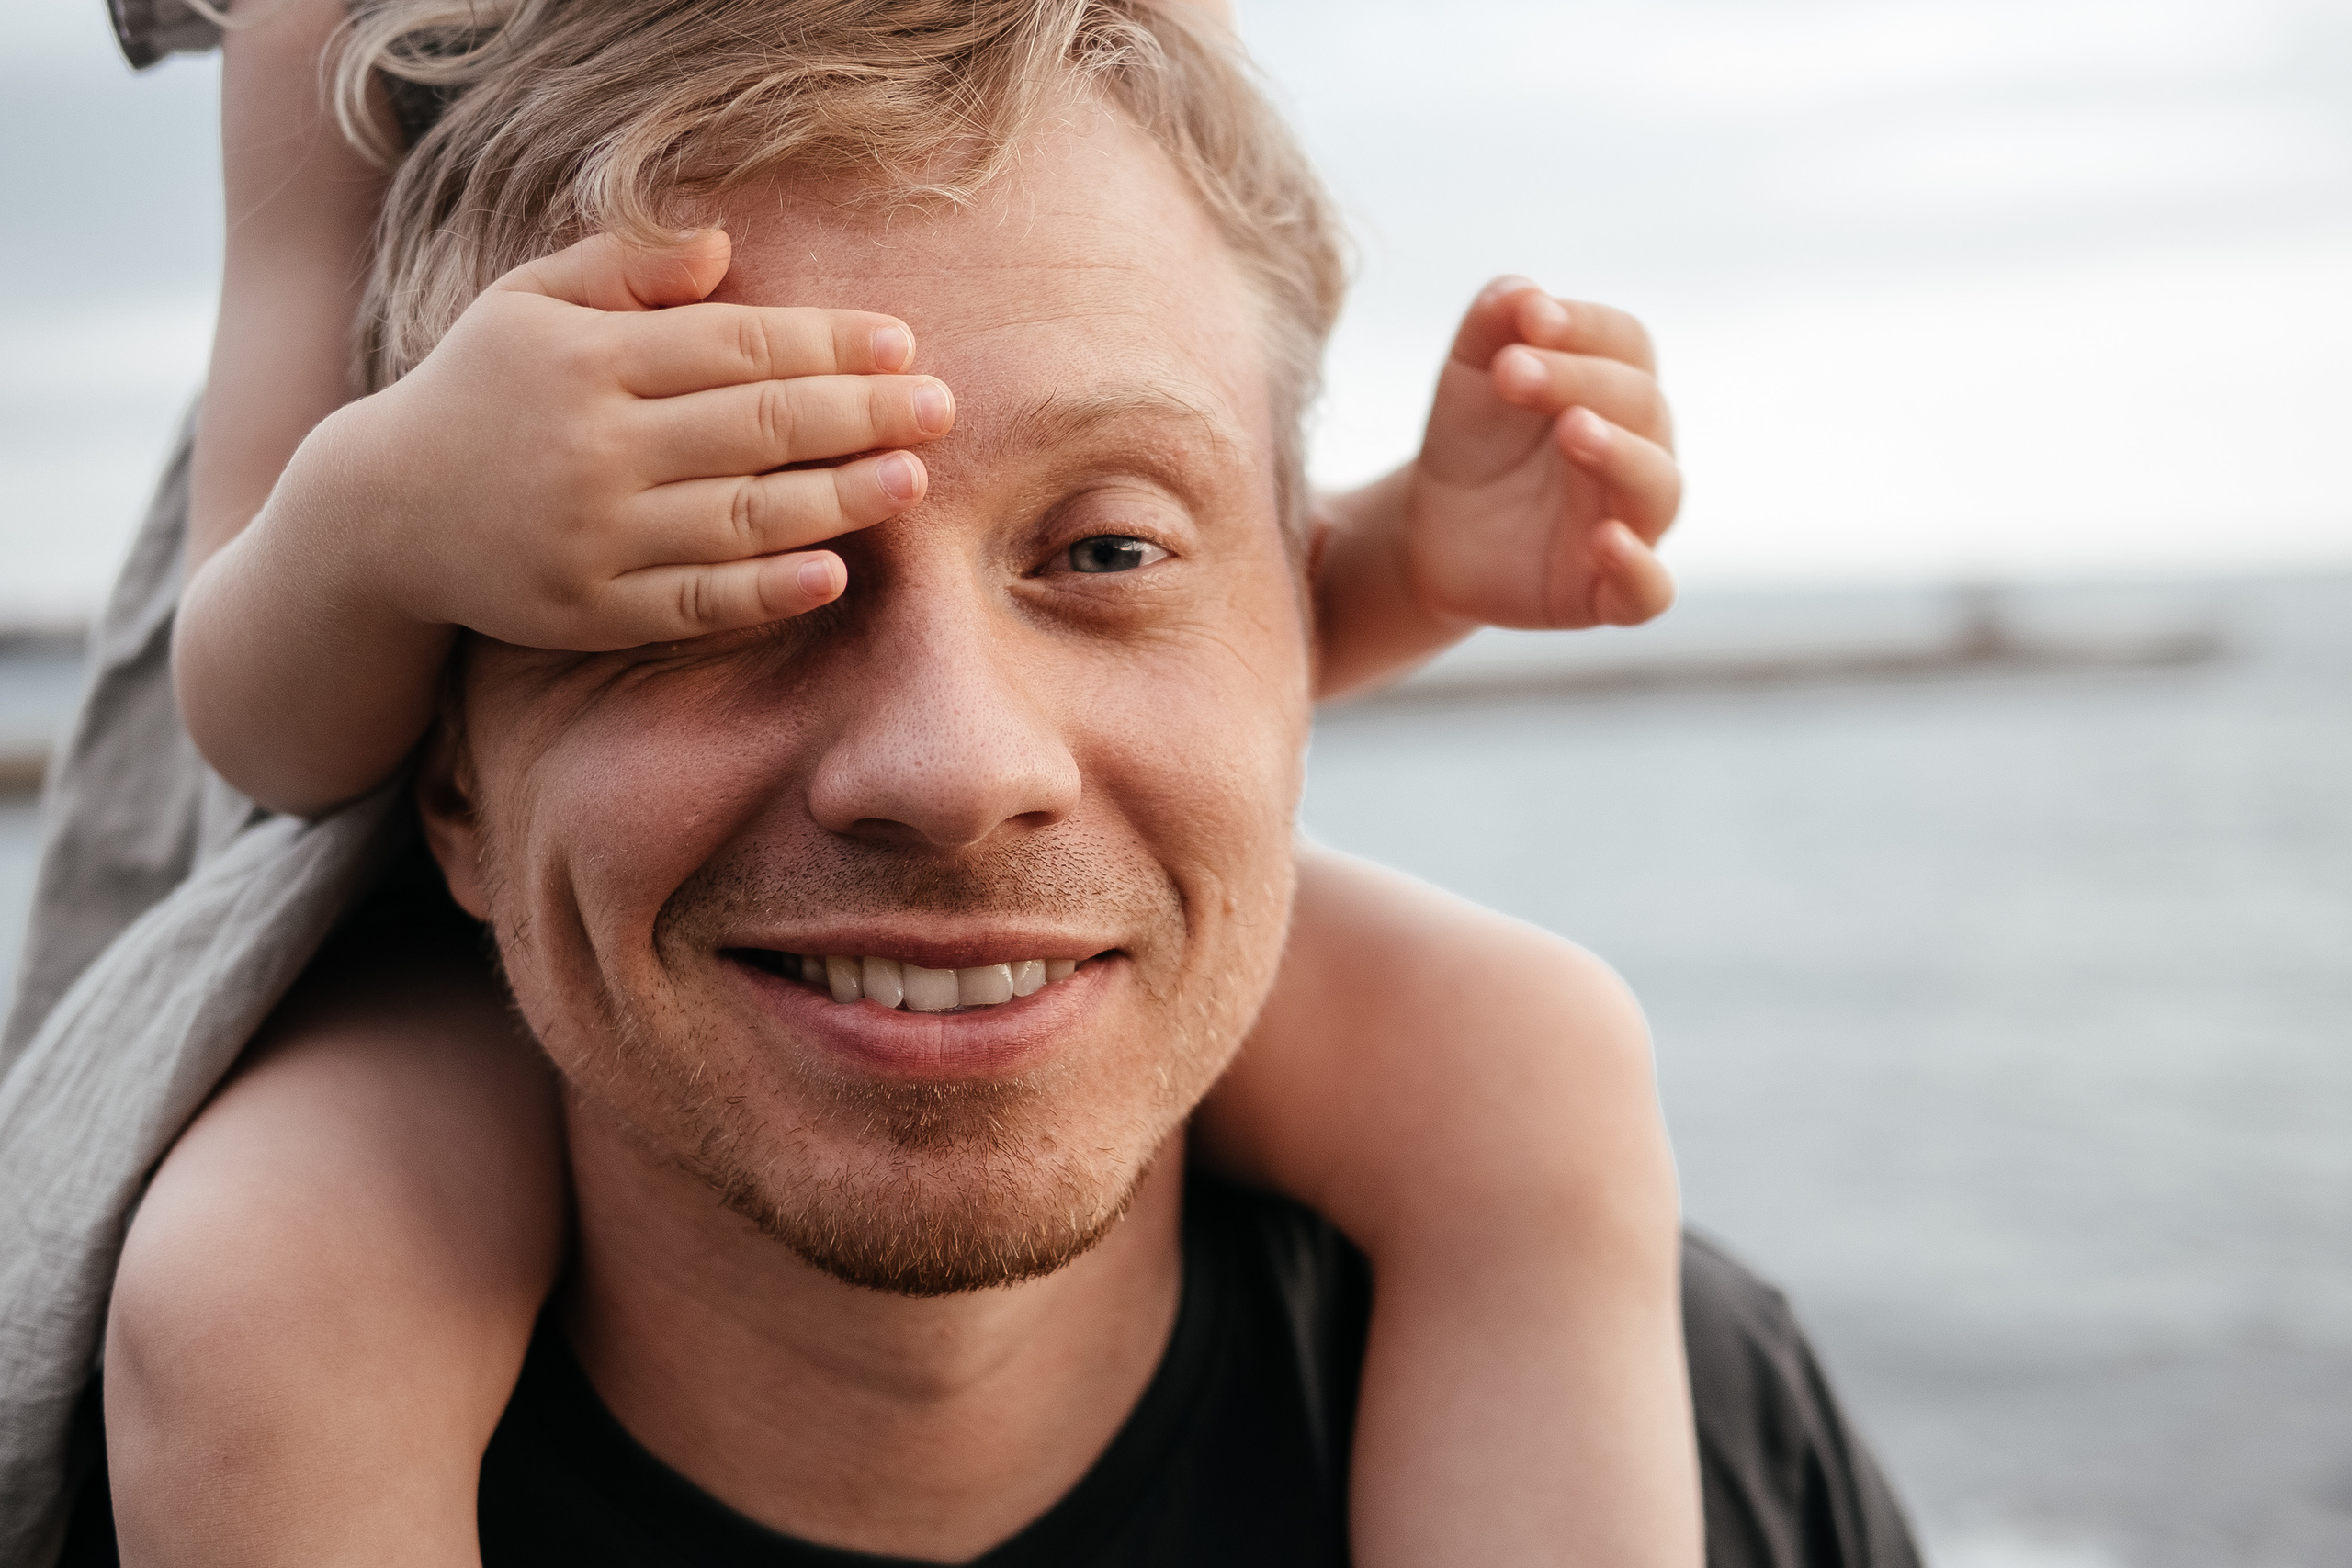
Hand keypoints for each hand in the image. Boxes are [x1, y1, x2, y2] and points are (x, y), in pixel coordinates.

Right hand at [320, 228, 952, 648]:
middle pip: (755, 426)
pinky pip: (697, 602)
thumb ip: (624, 268)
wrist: (378, 516)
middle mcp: (594, 446)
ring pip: (739, 516)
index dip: (827, 343)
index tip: (901, 344)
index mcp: (589, 359)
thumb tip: (725, 246)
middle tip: (940, 407)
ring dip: (836, 500)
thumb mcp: (529, 303)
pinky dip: (768, 589)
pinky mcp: (592, 610)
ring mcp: (594, 536)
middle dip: (858, 414)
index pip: (736, 344)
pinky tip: (832, 571)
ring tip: (909, 479)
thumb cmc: (480, 393)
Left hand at [1402, 278, 1678, 630]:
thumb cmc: (1472, 443)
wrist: (1430, 530)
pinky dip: (1640, 568)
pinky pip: (1650, 591)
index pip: (1626, 343)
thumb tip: (1523, 293)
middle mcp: (1639, 451)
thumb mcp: (1467, 374)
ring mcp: (1630, 523)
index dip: (1585, 326)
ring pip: (1659, 486)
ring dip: (1621, 454)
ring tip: (1574, 431)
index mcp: (1615, 388)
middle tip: (1512, 373)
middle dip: (1579, 381)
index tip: (1530, 320)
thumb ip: (1492, 323)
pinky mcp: (1606, 593)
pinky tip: (1608, 541)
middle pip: (1641, 404)